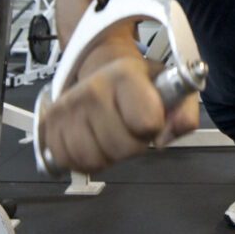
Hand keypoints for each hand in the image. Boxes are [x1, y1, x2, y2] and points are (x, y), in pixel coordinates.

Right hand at [38, 55, 199, 173]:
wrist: (101, 70)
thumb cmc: (136, 84)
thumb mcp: (170, 88)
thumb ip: (183, 112)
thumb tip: (169, 135)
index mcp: (124, 75)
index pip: (146, 122)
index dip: (153, 128)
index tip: (151, 119)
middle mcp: (92, 89)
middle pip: (122, 147)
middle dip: (133, 145)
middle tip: (130, 129)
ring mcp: (68, 108)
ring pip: (95, 159)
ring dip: (109, 155)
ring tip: (112, 135)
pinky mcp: (51, 126)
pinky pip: (72, 162)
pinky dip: (87, 160)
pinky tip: (94, 141)